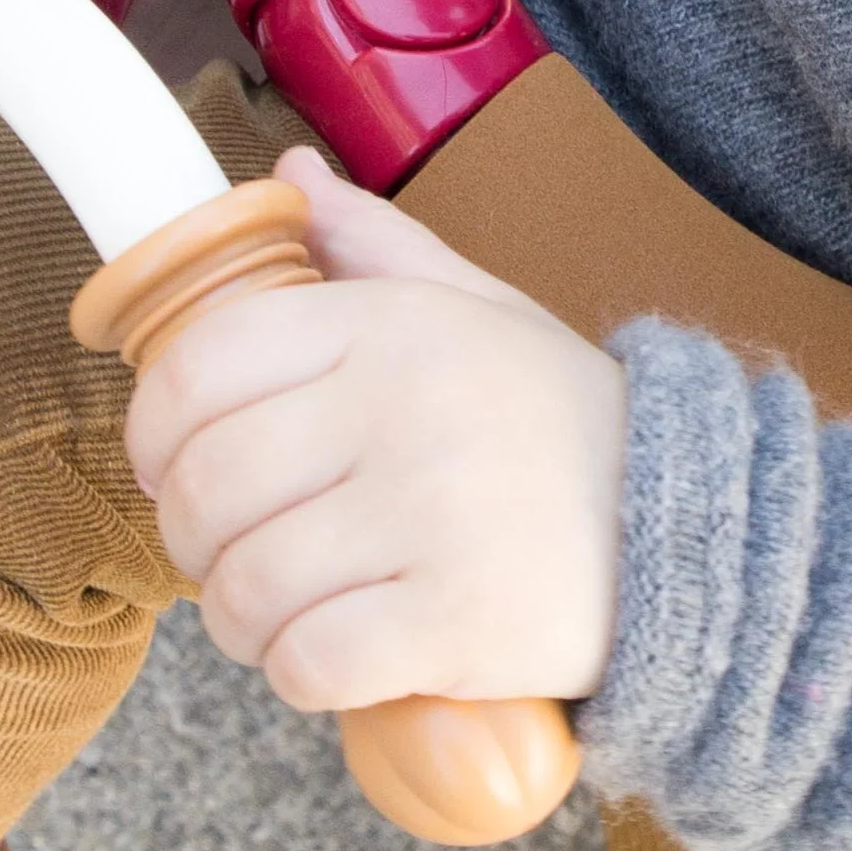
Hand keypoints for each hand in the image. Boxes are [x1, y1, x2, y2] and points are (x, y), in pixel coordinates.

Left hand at [125, 150, 624, 715]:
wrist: (700, 531)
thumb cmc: (558, 423)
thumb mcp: (476, 308)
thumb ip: (372, 247)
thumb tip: (287, 177)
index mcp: (389, 325)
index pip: (198, 370)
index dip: (151, 433)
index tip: (167, 467)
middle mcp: (403, 409)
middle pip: (207, 487)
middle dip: (191, 539)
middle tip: (227, 553)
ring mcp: (433, 518)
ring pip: (246, 586)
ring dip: (239, 619)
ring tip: (274, 612)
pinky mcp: (459, 623)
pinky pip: (309, 663)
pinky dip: (295, 673)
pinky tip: (326, 657)